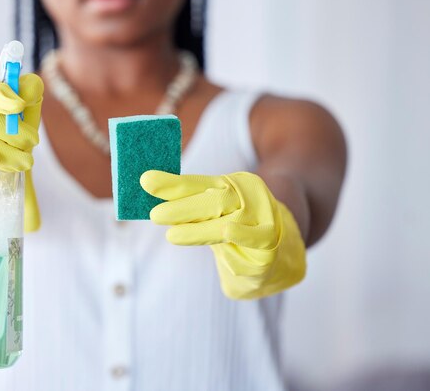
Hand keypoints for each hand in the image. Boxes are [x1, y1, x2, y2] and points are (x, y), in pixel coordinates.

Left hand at [140, 170, 305, 298]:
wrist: (284, 249)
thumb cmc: (237, 226)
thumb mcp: (212, 211)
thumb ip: (185, 201)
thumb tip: (147, 189)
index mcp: (231, 184)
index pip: (197, 183)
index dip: (172, 183)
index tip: (146, 180)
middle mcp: (249, 197)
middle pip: (214, 201)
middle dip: (183, 208)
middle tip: (155, 214)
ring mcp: (263, 219)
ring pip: (228, 224)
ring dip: (199, 231)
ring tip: (172, 236)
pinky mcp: (272, 244)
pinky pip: (255, 242)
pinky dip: (241, 238)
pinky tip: (228, 233)